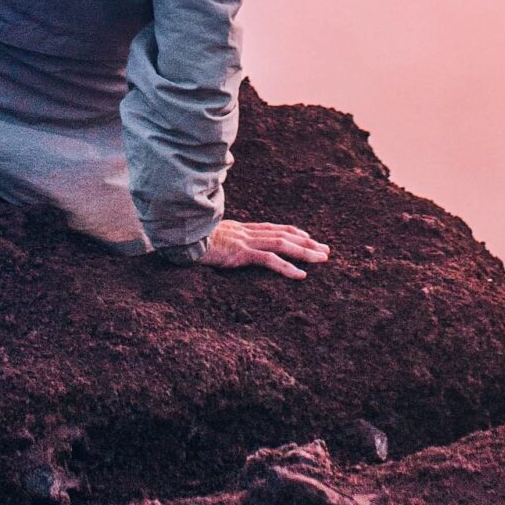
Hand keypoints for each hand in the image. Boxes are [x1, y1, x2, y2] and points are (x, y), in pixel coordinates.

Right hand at [198, 220, 330, 279]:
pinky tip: (301, 276)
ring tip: (322, 259)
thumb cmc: (188, 239)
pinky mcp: (239, 253)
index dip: (292, 232)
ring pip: (282, 244)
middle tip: (326, 250)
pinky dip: (287, 267)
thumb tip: (223, 246)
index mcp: (240, 228)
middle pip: (283, 234)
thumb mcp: (208, 238)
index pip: (272, 228)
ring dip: (305, 252)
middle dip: (307, 242)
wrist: (177, 236)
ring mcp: (244, 241)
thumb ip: (220, 240)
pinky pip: (268, 260)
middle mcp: (246, 231)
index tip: (308, 237)